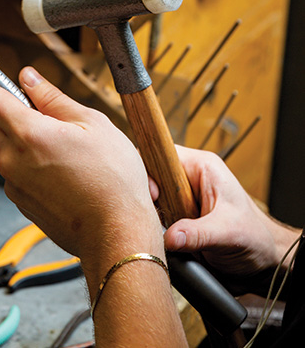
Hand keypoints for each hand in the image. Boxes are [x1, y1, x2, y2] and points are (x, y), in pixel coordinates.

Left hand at [0, 65, 162, 263]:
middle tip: (36, 108)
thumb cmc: (112, 179)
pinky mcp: (19, 201)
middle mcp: (12, 159)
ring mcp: (13, 183)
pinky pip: (14, 170)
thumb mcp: (92, 124)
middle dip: (5, 108)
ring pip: (4, 146)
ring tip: (61, 145)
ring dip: (20, 137)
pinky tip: (60, 169)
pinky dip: (28, 162)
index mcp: (28, 133)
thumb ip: (53, 98)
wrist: (116, 235)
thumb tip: (28, 78)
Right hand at [159, 146, 300, 293]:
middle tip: (158, 218)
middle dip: (149, 198)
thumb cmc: (257, 238)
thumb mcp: (228, 233)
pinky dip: (156, 227)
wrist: (265, 260)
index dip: (150, 172)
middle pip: (150, 176)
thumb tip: (169, 237)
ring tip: (166, 231)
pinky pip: (155, 214)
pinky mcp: (177, 214)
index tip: (154, 196)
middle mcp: (188, 178)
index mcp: (201, 167)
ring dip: (153, 215)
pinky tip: (166, 238)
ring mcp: (181, 196)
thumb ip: (198, 233)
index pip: (160, 153)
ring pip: (150, 198)